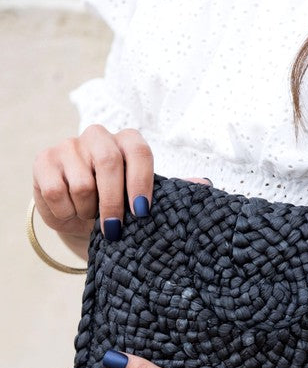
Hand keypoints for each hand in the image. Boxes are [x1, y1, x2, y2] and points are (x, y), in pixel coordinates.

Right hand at [32, 124, 209, 242]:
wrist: (79, 216)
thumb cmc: (118, 205)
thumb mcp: (145, 201)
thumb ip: (173, 191)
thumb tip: (204, 184)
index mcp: (127, 142)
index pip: (138, 150)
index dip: (141, 181)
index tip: (143, 213)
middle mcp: (98, 137)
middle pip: (108, 162)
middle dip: (113, 202)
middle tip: (115, 231)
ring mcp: (68, 146)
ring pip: (82, 183)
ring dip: (88, 211)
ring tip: (92, 217)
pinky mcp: (43, 161)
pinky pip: (56, 191)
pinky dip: (66, 212)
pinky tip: (72, 214)